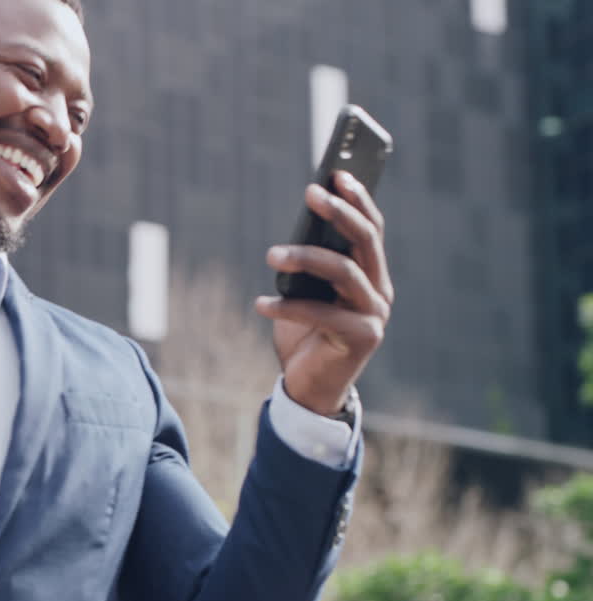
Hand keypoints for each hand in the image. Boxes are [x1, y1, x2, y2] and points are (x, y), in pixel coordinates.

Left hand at [255, 170, 393, 415]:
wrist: (309, 388)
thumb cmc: (304, 334)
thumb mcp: (305, 291)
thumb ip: (309, 263)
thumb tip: (299, 225)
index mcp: (371, 275)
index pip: (371, 228)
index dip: (358, 199)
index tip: (337, 173)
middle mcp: (380, 291)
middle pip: (366, 241)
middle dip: (339, 212)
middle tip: (311, 193)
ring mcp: (375, 315)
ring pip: (345, 271)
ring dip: (305, 257)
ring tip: (271, 254)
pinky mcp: (361, 338)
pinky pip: (322, 313)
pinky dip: (288, 307)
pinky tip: (260, 303)